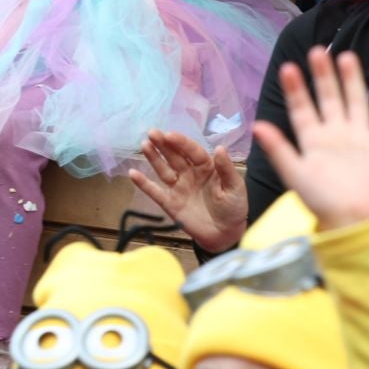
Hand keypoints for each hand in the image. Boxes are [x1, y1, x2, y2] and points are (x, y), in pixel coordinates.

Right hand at [129, 129, 247, 253]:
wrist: (225, 235)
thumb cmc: (233, 208)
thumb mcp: (235, 187)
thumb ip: (226, 169)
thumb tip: (220, 148)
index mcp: (206, 167)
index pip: (192, 151)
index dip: (181, 143)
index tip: (169, 134)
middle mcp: (189, 174)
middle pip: (174, 156)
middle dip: (163, 144)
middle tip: (152, 132)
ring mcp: (178, 188)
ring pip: (163, 169)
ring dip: (153, 157)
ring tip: (144, 145)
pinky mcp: (170, 203)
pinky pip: (155, 192)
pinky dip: (143, 183)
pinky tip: (132, 173)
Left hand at [251, 47, 368, 231]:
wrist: (355, 223)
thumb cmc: (322, 202)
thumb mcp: (295, 174)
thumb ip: (279, 149)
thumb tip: (256, 125)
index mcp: (313, 140)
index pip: (302, 109)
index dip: (295, 89)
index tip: (288, 68)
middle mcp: (336, 134)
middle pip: (329, 99)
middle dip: (323, 76)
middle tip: (317, 51)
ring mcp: (359, 138)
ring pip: (356, 103)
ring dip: (352, 81)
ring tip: (347, 56)